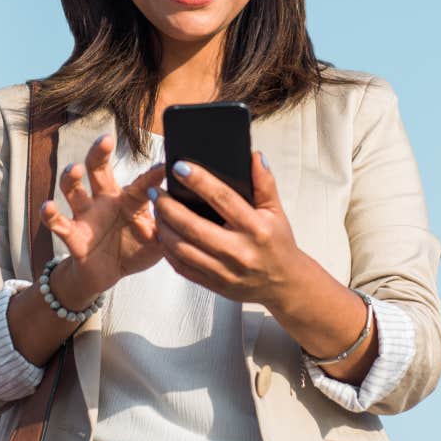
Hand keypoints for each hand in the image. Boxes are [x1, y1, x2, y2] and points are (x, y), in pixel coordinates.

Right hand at [40, 134, 166, 305]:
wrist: (107, 274)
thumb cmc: (135, 250)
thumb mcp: (158, 242)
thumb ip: (172, 229)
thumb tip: (197, 217)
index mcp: (129, 199)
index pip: (143, 182)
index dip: (155, 173)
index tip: (168, 162)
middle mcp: (105, 200)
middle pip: (98, 170)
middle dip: (99, 153)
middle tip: (105, 139)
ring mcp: (86, 215)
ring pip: (74, 190)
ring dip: (71, 178)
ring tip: (74, 169)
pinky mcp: (72, 234)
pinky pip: (58, 222)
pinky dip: (50, 214)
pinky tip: (47, 206)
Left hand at [152, 151, 309, 307]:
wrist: (283, 283)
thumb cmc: (277, 244)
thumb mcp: (276, 211)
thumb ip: (264, 183)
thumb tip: (254, 156)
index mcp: (255, 228)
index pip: (223, 199)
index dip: (199, 181)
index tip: (180, 167)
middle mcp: (239, 251)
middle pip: (193, 226)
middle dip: (168, 206)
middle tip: (156, 191)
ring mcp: (225, 270)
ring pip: (182, 248)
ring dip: (164, 227)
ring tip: (157, 211)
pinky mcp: (214, 284)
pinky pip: (182, 267)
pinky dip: (168, 250)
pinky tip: (164, 235)